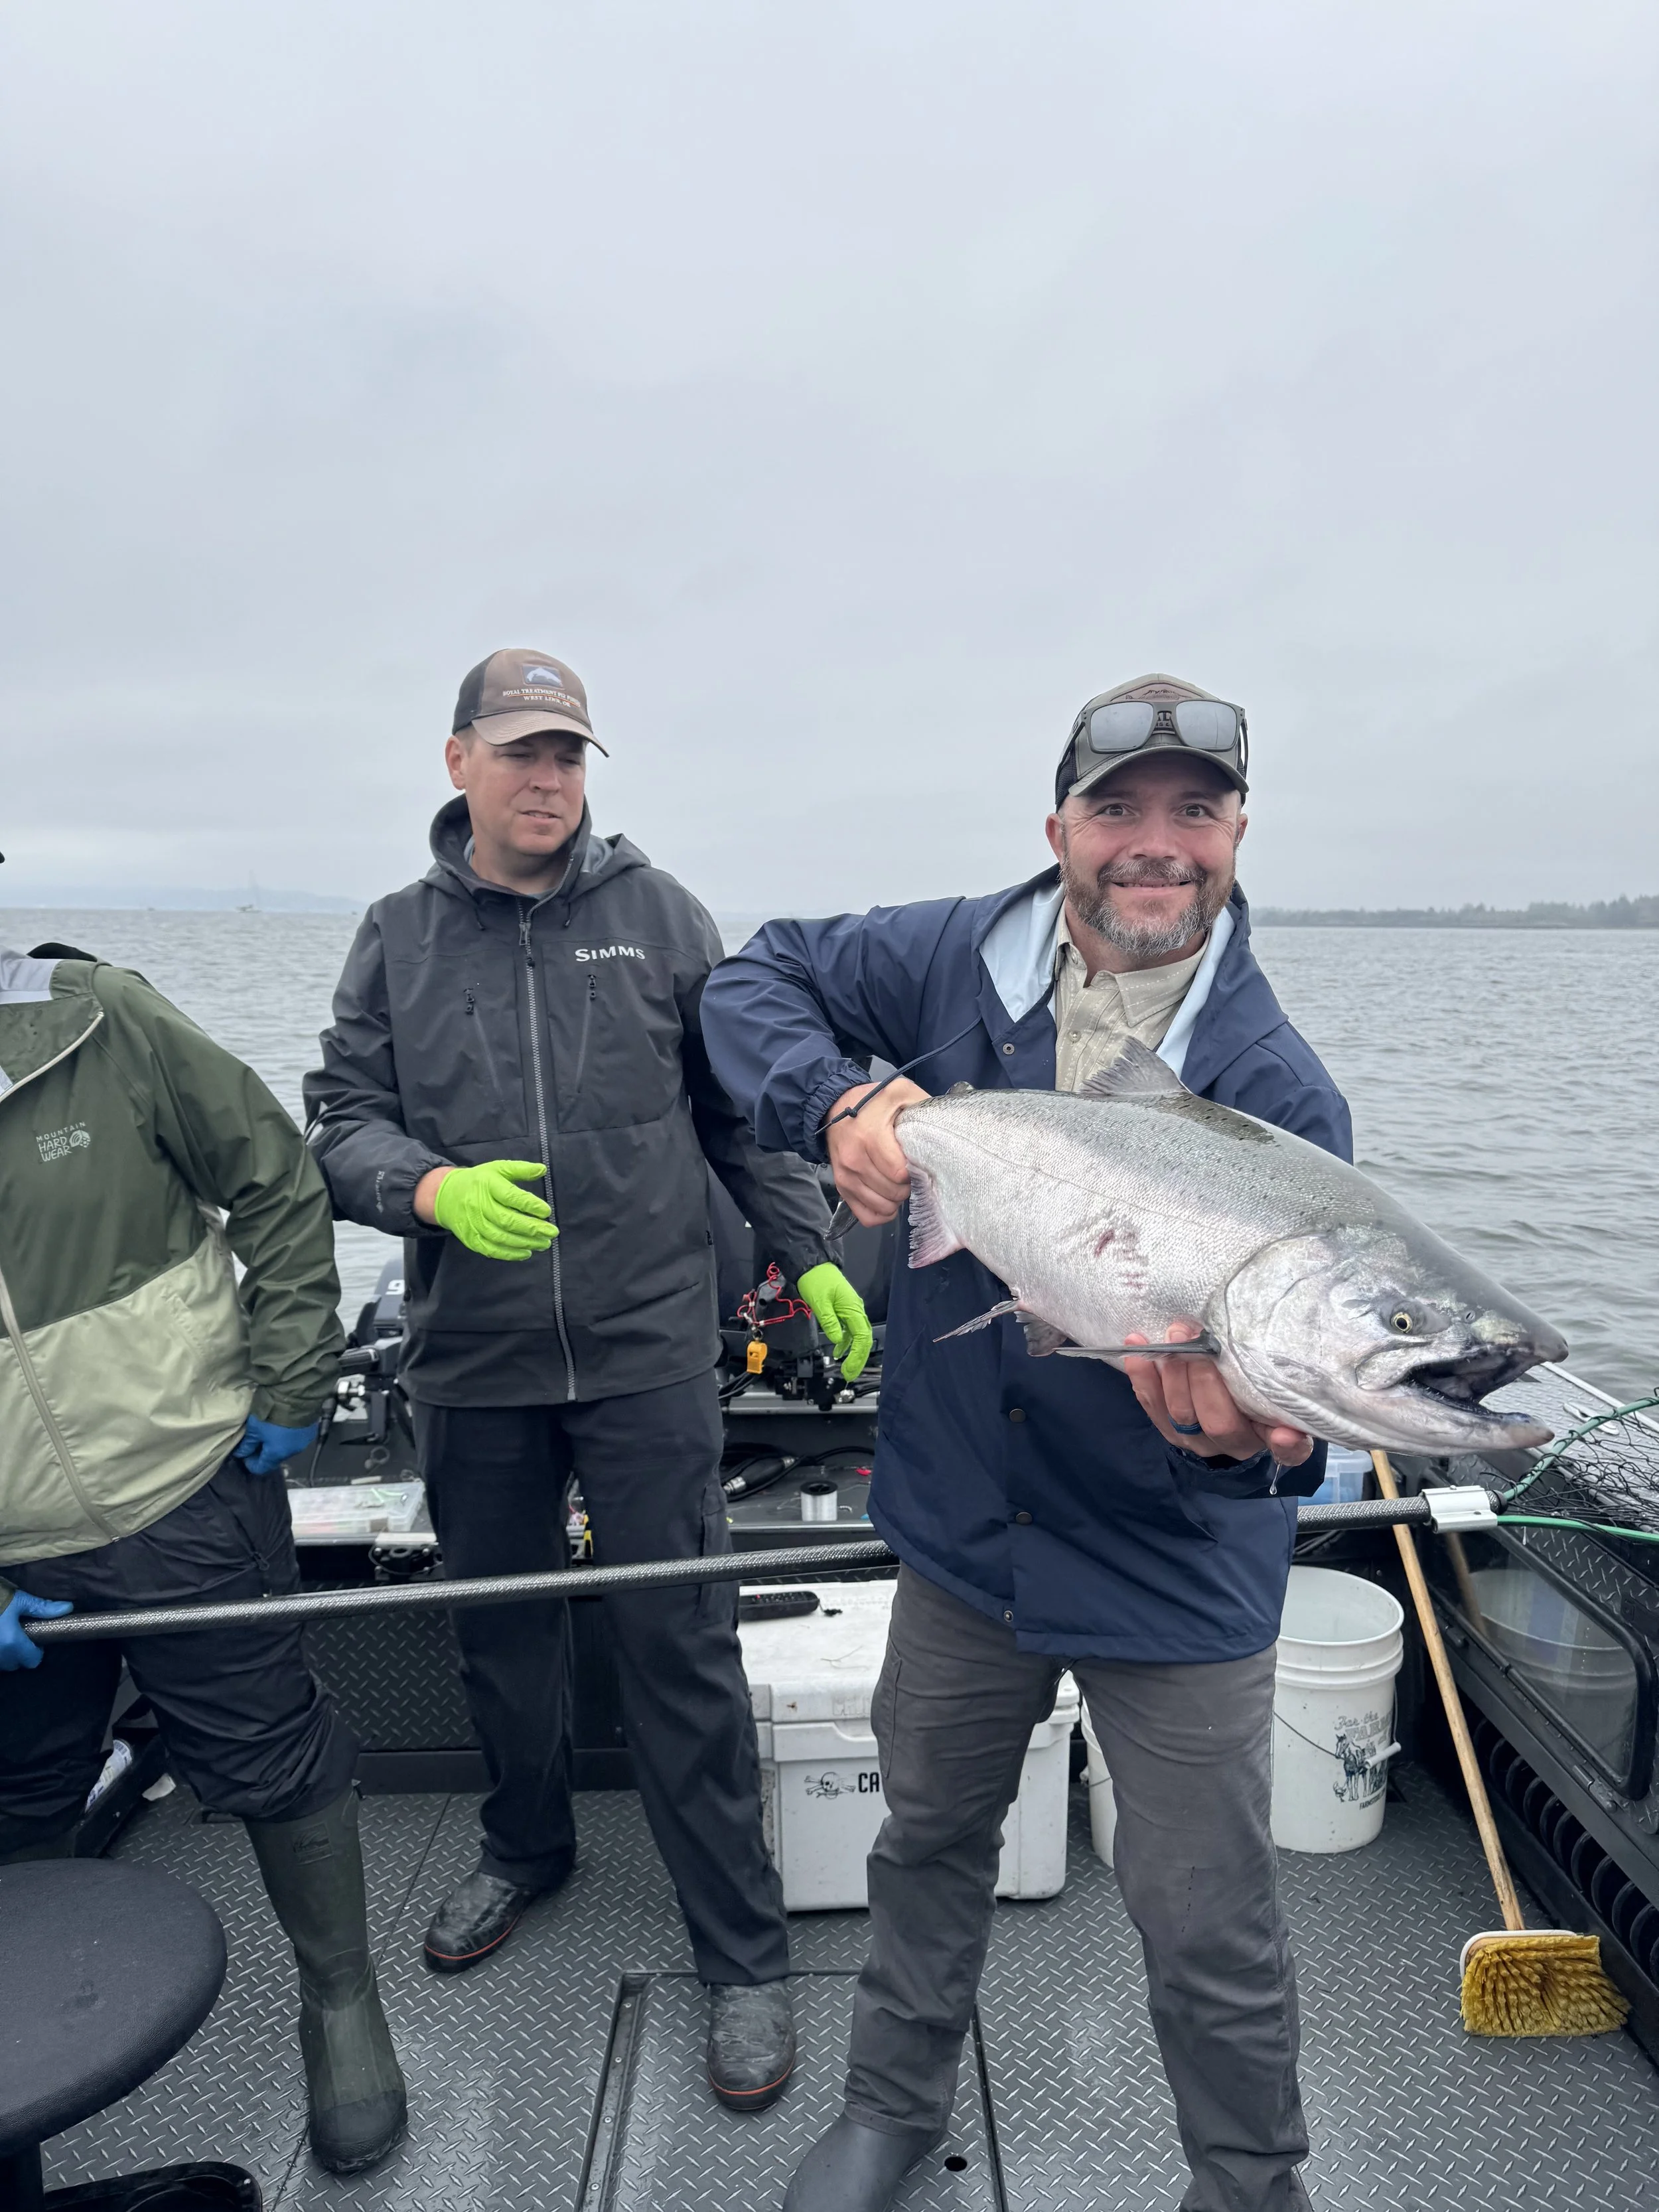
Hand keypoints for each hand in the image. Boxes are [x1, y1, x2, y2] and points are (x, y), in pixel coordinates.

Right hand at [0, 1590, 72, 1670]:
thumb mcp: (18, 1599)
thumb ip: (42, 1608)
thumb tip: (67, 1608)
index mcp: (12, 1643)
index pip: (33, 1661)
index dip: (37, 1650)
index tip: (34, 1636)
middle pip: (16, 1664)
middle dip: (20, 1652)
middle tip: (19, 1633)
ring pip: (2, 1663)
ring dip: (5, 1653)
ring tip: (4, 1632)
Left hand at [236, 1416, 319, 1474]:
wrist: (296, 1395)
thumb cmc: (271, 1414)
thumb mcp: (254, 1428)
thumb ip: (247, 1444)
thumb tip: (241, 1454)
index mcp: (276, 1454)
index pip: (261, 1468)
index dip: (250, 1462)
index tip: (243, 1452)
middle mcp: (292, 1452)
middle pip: (274, 1458)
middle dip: (263, 1452)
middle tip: (254, 1440)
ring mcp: (304, 1442)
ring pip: (286, 1448)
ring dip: (276, 1443)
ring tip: (269, 1430)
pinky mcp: (310, 1431)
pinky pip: (295, 1439)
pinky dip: (287, 1436)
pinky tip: (283, 1424)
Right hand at [427, 1160, 556, 1259]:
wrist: (446, 1196)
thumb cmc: (479, 1181)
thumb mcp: (497, 1169)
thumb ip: (520, 1169)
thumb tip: (542, 1169)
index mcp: (487, 1185)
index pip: (510, 1196)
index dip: (529, 1205)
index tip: (546, 1212)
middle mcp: (479, 1205)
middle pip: (507, 1220)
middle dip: (532, 1228)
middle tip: (552, 1232)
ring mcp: (473, 1224)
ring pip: (500, 1237)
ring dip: (524, 1243)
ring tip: (544, 1244)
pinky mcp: (470, 1238)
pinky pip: (490, 1249)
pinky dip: (509, 1254)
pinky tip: (526, 1252)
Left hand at [797, 1263, 873, 1380]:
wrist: (814, 1266)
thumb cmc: (816, 1281)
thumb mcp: (820, 1303)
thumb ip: (830, 1322)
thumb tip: (837, 1340)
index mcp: (853, 1308)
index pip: (861, 1337)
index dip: (857, 1356)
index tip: (848, 1369)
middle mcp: (856, 1310)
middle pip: (864, 1339)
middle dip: (858, 1359)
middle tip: (849, 1375)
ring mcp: (852, 1310)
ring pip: (858, 1336)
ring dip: (853, 1353)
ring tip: (846, 1368)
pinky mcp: (846, 1310)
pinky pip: (851, 1330)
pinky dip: (847, 1342)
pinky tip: (839, 1351)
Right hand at [825, 1078, 928, 1225]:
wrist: (835, 1106)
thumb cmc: (872, 1100)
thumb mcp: (900, 1091)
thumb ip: (923, 1106)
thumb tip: (946, 1127)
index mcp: (870, 1137)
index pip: (900, 1174)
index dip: (915, 1172)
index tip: (917, 1161)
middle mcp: (854, 1160)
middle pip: (893, 1193)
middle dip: (908, 1186)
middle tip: (909, 1171)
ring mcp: (846, 1176)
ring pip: (882, 1207)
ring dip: (895, 1200)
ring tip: (898, 1183)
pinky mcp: (841, 1187)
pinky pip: (866, 1216)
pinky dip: (881, 1213)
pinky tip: (887, 1198)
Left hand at [1123, 1323, 1313, 1466]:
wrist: (1228, 1407)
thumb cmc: (1257, 1393)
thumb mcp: (1277, 1395)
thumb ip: (1288, 1406)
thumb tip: (1288, 1434)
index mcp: (1267, 1437)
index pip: (1283, 1449)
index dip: (1285, 1445)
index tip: (1284, 1433)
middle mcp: (1231, 1445)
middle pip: (1217, 1421)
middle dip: (1203, 1377)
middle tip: (1196, 1337)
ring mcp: (1196, 1440)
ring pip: (1179, 1413)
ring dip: (1173, 1371)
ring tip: (1173, 1336)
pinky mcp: (1169, 1429)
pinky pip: (1152, 1406)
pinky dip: (1143, 1375)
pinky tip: (1136, 1346)